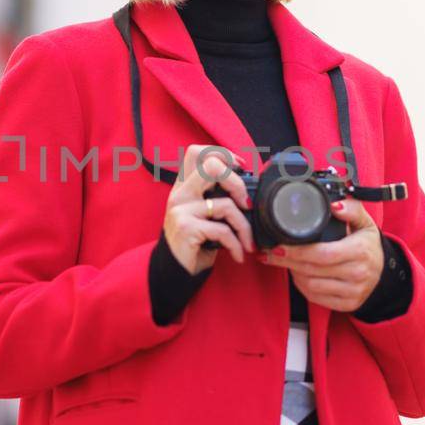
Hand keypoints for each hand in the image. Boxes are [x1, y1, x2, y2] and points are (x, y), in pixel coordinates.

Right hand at [162, 144, 255, 274]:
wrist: (175, 272)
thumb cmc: (195, 243)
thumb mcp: (204, 216)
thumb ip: (217, 198)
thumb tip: (249, 193)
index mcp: (184, 186)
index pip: (196, 152)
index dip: (222, 154)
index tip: (239, 168)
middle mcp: (180, 194)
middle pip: (212, 166)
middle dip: (238, 183)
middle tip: (246, 204)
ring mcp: (181, 210)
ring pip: (226, 204)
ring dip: (244, 227)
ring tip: (247, 241)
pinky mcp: (186, 228)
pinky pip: (223, 230)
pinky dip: (236, 244)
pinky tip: (238, 254)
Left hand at [258, 197, 382, 311]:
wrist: (383, 272)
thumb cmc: (367, 245)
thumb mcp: (365, 223)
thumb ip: (352, 209)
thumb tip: (335, 205)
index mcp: (360, 251)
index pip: (322, 254)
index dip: (297, 251)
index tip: (279, 246)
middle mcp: (358, 274)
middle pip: (312, 270)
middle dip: (287, 261)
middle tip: (271, 253)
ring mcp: (353, 292)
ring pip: (310, 285)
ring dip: (293, 273)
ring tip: (285, 261)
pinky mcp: (347, 304)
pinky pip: (315, 298)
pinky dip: (302, 286)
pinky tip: (298, 275)